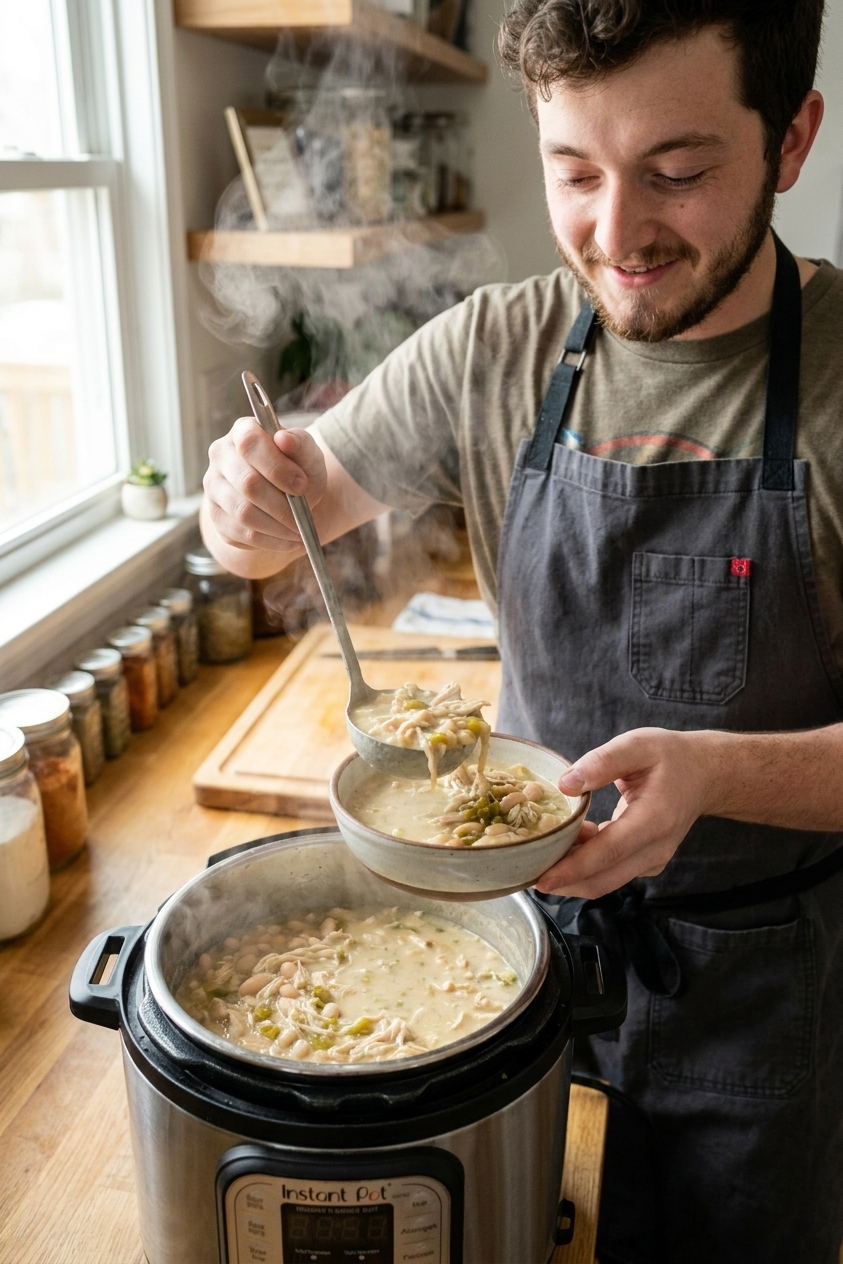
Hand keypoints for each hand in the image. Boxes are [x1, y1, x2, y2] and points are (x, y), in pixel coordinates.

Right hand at [203, 417, 327, 553]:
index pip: (250, 444)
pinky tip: (289, 541)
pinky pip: (241, 533)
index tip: (302, 485)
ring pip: (243, 512)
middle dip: (281, 505)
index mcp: (243, 431)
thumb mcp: (307, 455)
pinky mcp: (215, 515)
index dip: (277, 467)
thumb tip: (283, 438)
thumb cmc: (297, 469)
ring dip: (277, 527)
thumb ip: (300, 444)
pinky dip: (270, 541)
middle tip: (303, 518)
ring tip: (299, 532)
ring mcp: (213, 486)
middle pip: (247, 483)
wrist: (286, 496)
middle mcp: (221, 455)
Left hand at [535, 727, 717, 898]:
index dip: (573, 869)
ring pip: (604, 881)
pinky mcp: (646, 863)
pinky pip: (610, 873)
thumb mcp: (637, 745)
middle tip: (525, 870)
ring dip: (571, 874)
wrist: (705, 775)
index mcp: (654, 820)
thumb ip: (602, 762)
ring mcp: (652, 861)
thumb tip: (566, 783)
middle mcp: (655, 849)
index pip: (608, 853)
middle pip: (603, 879)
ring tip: (540, 852)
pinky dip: (585, 866)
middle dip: (563, 881)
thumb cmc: (671, 757)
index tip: (541, 878)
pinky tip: (567, 844)